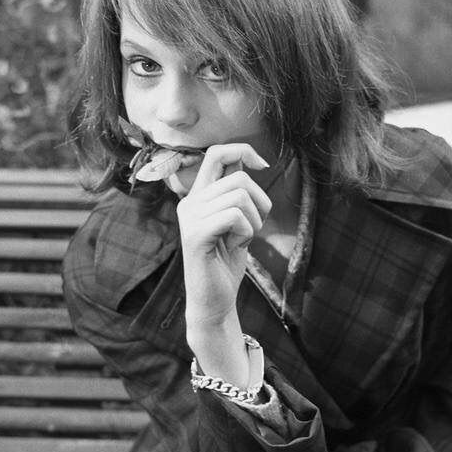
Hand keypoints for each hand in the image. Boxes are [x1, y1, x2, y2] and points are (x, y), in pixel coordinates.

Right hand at [176, 144, 270, 380]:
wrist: (214, 301)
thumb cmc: (225, 262)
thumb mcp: (235, 221)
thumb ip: (235, 192)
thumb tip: (246, 158)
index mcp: (197, 196)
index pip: (216, 153)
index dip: (243, 150)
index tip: (262, 165)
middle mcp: (189, 202)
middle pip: (239, 178)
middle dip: (260, 202)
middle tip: (253, 227)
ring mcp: (189, 218)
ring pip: (240, 196)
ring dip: (254, 220)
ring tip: (242, 239)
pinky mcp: (195, 234)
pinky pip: (234, 215)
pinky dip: (246, 231)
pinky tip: (236, 246)